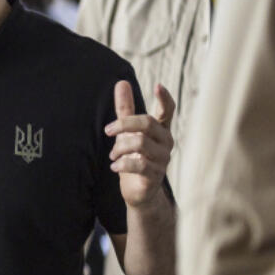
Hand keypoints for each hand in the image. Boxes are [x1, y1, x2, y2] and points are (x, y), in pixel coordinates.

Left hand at [107, 80, 174, 207]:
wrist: (139, 191)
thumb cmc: (134, 157)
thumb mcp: (128, 132)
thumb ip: (126, 110)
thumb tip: (122, 82)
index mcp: (160, 130)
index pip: (168, 111)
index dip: (164, 98)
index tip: (158, 85)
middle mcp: (165, 142)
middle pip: (147, 124)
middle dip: (124, 124)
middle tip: (107, 131)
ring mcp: (163, 159)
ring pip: (141, 143)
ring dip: (120, 148)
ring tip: (113, 155)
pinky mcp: (155, 175)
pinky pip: (140, 165)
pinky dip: (123, 164)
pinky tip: (115, 166)